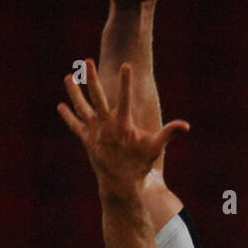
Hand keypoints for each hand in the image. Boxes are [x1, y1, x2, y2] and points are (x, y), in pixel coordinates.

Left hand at [57, 60, 188, 198]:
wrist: (120, 185)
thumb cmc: (139, 165)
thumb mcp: (155, 147)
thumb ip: (170, 133)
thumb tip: (186, 126)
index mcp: (122, 125)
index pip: (125, 97)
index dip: (126, 81)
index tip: (126, 64)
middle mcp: (105, 126)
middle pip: (97, 96)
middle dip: (92, 78)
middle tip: (87, 61)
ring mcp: (94, 132)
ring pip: (81, 107)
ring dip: (74, 92)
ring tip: (68, 76)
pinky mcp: (87, 140)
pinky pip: (75, 126)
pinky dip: (68, 116)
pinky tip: (61, 106)